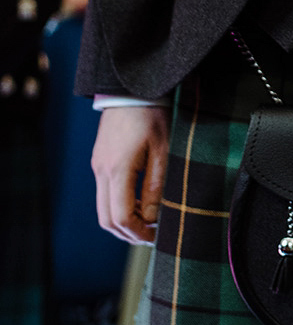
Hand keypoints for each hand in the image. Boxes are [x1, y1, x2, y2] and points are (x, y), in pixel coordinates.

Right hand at [92, 105, 170, 244]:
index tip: (157, 237)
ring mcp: (97, 166)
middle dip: (129, 233)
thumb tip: (154, 218)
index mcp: (117, 169)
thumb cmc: (152, 114)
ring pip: (103, 209)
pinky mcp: (99, 161)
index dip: (138, 233)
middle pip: (107, 219)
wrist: (131, 87)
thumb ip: (157, 185)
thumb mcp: (163, 149)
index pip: (121, 217)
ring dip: (123, 221)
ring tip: (149, 221)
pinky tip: (140, 201)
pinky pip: (105, 194)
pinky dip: (119, 206)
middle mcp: (101, 171)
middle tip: (152, 237)